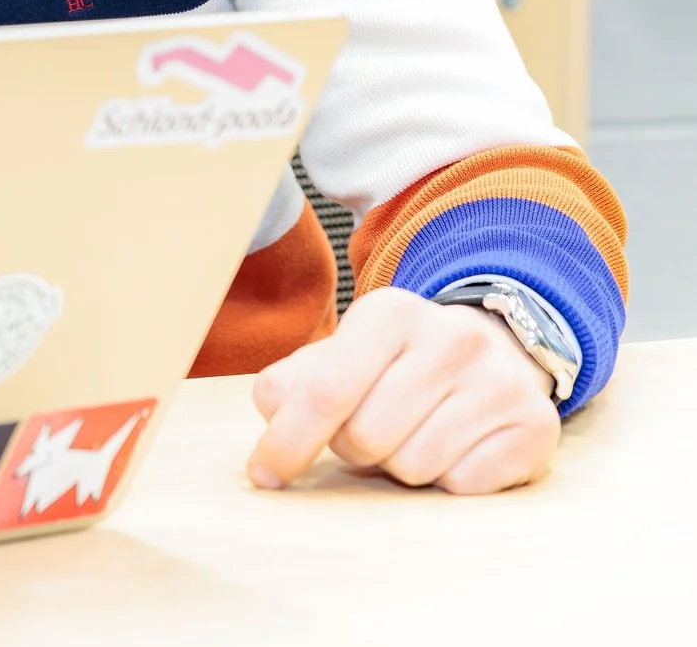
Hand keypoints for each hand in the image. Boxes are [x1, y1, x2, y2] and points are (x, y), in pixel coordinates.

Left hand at [247, 286, 558, 494]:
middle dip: (354, 449)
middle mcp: (452, 338)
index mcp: (390, 312)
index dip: (288, 441)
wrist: (496, 354)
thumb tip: (273, 412)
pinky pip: (460, 486)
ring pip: (412, 467)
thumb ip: (290, 383)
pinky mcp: (535, 427)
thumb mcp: (339, 356)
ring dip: (401, 466)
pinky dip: (447, 479)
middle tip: (374, 428)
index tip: (264, 475)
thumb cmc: (398, 365)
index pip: (324, 390)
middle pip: (365, 438)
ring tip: (417, 432)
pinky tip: (457, 446)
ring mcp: (499, 382)